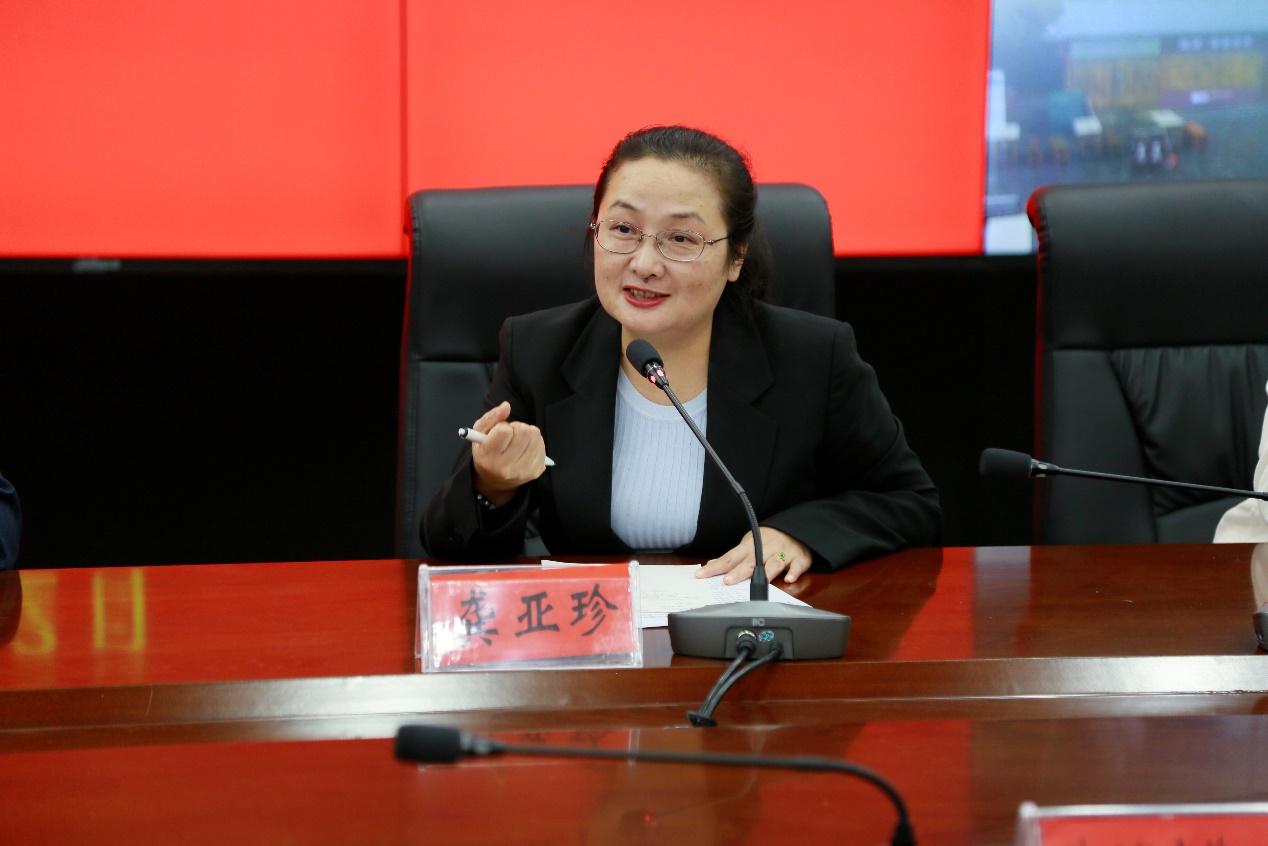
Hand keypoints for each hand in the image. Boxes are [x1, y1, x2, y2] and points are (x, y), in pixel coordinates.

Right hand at [470, 401, 547, 505]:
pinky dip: (534, 443)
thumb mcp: (479, 434)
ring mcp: (524, 471)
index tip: (499, 433)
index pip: (504, 430)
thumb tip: (506, 406)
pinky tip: (525, 449)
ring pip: (535, 435)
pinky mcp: (536, 471)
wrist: (496, 480)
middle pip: (523, 431)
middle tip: (511, 436)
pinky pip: (542, 445)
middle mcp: (507, 467)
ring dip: (527, 434)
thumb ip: (491, 417)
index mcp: (489, 457)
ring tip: (518, 441)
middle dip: (517, 428)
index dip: (502, 426)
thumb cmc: (486, 451)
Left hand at [696, 526, 812, 585]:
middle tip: (727, 581)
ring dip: (765, 572)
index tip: (702, 575)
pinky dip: (794, 572)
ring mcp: (783, 553)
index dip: (716, 567)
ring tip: (758, 581)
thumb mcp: (749, 544)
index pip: (729, 558)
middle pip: (750, 562)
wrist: (797, 528)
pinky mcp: (799, 558)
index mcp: (750, 547)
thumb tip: (712, 564)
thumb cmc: (769, 540)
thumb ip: (733, 558)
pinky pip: (797, 565)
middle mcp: (765, 549)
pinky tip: (789, 578)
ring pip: (773, 563)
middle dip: (738, 572)